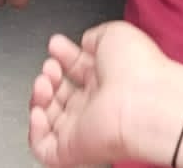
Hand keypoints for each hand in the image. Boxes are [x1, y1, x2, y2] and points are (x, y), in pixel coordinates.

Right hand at [30, 23, 182, 167]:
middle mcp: (96, 104)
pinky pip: (44, 147)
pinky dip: (35, 131)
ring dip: (38, 98)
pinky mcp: (73, 148)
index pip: (76, 70)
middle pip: (60, 94)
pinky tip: (39, 110)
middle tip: (51, 66)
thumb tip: (84, 41)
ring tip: (45, 84)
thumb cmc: (139, 68)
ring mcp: (84, 127)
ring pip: (48, 119)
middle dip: (48, 75)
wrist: (147, 101)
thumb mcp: (114, 34)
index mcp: (107, 79)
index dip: (62, 56)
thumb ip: (94, 36)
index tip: (55, 45)